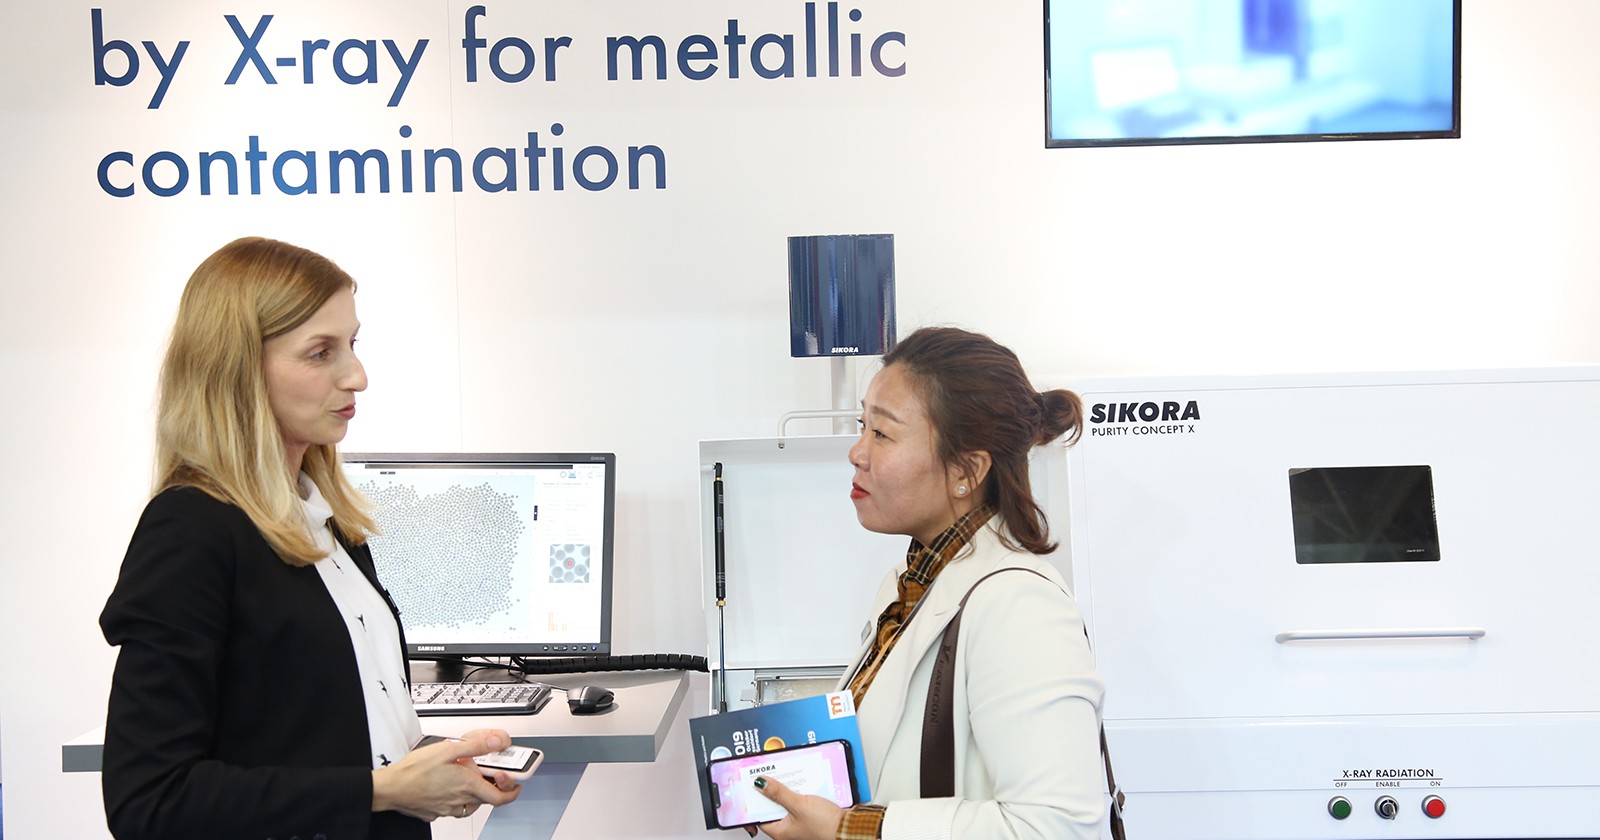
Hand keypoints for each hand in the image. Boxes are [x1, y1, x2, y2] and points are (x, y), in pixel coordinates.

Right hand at [372, 730, 521, 820]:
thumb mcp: (449, 749)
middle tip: (490, 774)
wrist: (390, 788)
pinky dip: (455, 796)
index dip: (512, 791)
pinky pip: (452, 807)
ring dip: (474, 792)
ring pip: (469, 803)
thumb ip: (476, 746)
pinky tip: (447, 784)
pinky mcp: (435, 812)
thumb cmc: (415, 771)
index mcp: (467, 785)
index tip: (516, 784)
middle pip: (486, 798)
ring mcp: (447, 808)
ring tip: (466, 776)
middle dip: (492, 786)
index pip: (500, 796)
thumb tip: (498, 742)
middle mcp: (460, 800)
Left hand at [751, 775, 843, 839]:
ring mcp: (800, 825)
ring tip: (787, 781)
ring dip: (786, 793)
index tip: (755, 787)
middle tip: (771, 779)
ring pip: (787, 805)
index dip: (757, 802)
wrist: (848, 828)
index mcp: (781, 832)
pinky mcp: (810, 818)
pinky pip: (799, 804)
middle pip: (774, 809)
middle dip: (773, 794)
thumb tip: (761, 784)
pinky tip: (801, 786)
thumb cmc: (825, 825)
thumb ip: (779, 793)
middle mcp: (789, 831)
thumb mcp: (798, 804)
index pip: (760, 816)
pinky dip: (798, 795)